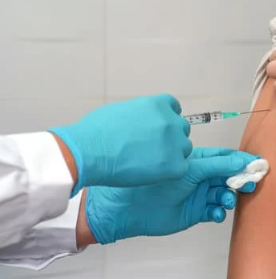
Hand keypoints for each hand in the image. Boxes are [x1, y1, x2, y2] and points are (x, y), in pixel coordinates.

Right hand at [49, 94, 191, 195]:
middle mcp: (170, 121)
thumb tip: (142, 121)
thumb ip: (140, 114)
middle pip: (181, 129)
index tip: (158, 129)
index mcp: (157, 104)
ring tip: (149, 163)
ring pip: (184, 149)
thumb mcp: (122, 110)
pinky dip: (169, 173)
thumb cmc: (96, 132)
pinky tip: (152, 174)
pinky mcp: (175, 165)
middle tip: (152, 149)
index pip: (174, 108)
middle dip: (170, 138)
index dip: (167, 119)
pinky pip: (181, 168)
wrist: (89, 152)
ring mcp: (174, 143)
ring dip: (172, 155)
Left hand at [84, 148, 257, 243]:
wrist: (134, 207)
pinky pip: (215, 211)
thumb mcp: (192, 168)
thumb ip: (217, 166)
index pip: (225, 158)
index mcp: (198, 161)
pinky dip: (219, 213)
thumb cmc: (158, 182)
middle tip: (249, 183)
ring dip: (229, 197)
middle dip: (239, 180)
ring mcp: (199, 194)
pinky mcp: (197, 212)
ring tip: (226, 199)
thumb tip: (241, 162)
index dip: (241, 160)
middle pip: (228, 177)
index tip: (257, 163)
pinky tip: (216, 213)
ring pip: (223, 195)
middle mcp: (200, 177)